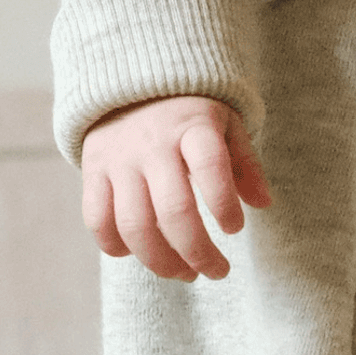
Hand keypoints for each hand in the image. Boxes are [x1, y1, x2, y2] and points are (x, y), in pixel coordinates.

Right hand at [80, 95, 270, 280]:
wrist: (128, 80)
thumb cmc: (189, 112)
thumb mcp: (226, 124)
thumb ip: (245, 164)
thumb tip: (263, 204)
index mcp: (192, 127)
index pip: (210, 167)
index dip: (224, 205)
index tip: (234, 229)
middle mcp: (152, 144)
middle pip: (174, 211)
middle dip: (200, 253)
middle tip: (218, 271)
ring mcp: (119, 160)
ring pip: (134, 226)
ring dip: (162, 262)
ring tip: (186, 273)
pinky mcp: (93, 171)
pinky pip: (97, 220)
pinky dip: (116, 247)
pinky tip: (139, 254)